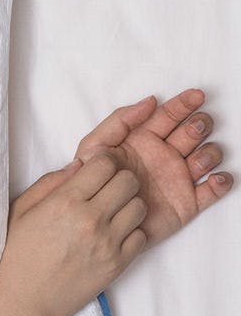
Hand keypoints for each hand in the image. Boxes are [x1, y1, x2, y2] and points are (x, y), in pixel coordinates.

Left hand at [71, 88, 232, 246]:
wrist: (97, 220)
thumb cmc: (92, 181)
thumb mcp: (95, 146)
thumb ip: (119, 120)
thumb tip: (149, 101)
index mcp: (144, 139)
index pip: (168, 115)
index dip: (183, 104)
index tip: (196, 95)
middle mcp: (164, 155)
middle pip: (192, 132)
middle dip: (198, 125)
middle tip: (194, 128)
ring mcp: (177, 177)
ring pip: (207, 157)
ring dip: (209, 153)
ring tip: (196, 160)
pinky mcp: (187, 202)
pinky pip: (213, 191)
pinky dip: (222, 183)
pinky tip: (217, 178)